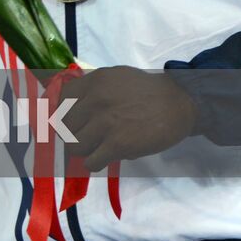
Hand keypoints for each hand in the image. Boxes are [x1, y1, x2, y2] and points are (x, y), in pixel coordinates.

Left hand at [60, 66, 196, 170]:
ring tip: (94, 149)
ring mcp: (105, 123)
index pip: (60, 101)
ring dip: (83, 150)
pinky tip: (103, 158)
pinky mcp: (118, 144)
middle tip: (84, 139)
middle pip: (64, 126)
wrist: (179, 102)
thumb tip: (71, 106)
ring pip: (74, 146)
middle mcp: (95, 100)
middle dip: (72, 135)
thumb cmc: (147, 91)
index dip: (63, 115)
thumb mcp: (114, 77)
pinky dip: (94, 163)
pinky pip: (91, 161)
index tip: (71, 122)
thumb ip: (92, 89)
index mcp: (93, 82)